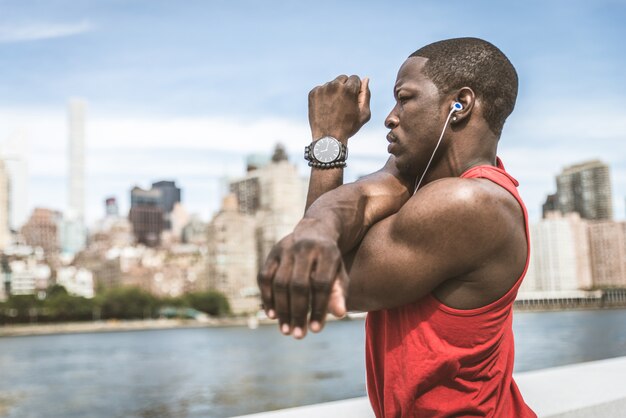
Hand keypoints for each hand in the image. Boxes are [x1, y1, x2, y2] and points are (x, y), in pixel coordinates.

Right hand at [257, 221, 348, 338]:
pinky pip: (265, 277)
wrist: (314, 233)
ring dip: (281, 309)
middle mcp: (305, 249)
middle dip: (298, 312)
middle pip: (299, 285)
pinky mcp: (272, 253)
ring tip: (286, 330)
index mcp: (327, 253)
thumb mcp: (339, 274)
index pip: (322, 284)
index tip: (316, 330)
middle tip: (298, 335)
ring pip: (280, 283)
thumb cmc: (330, 262)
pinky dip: (267, 298)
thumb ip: (339, 293)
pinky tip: (272, 315)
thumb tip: (339, 314)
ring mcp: (286, 249)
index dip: (318, 308)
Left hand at [308, 75, 370, 141]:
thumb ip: (366, 94)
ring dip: (334, 91)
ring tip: (334, 108)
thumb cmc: (348, 127)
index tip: (352, 99)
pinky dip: (324, 96)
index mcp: (349, 89)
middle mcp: (335, 85)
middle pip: (343, 78)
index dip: (355, 89)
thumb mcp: (364, 113)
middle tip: (343, 103)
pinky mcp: (313, 93)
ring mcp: (322, 89)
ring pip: (331, 84)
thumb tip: (366, 79)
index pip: (355, 78)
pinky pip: (321, 89)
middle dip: (344, 87)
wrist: (327, 138)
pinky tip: (326, 108)